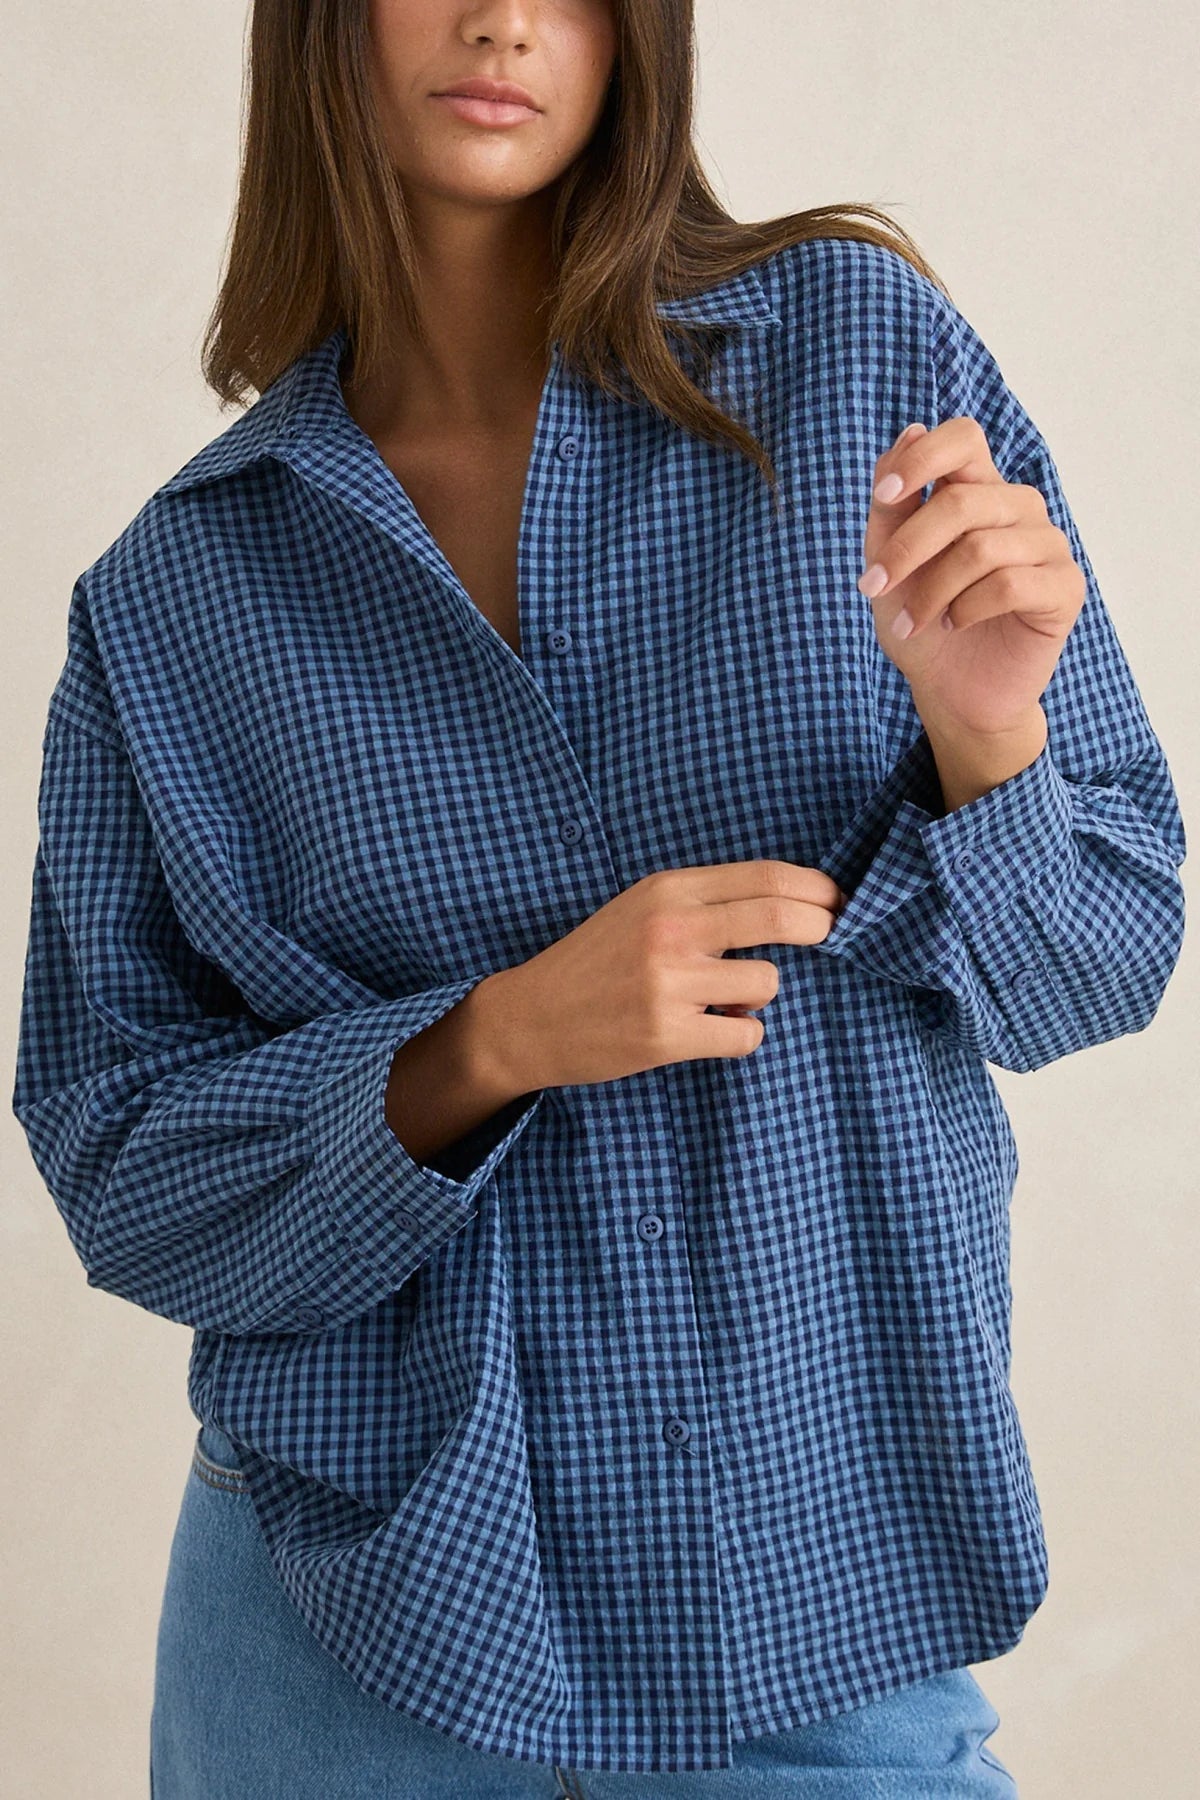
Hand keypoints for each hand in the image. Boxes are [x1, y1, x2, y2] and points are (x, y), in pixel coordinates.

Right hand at [477, 861, 846, 1092]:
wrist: (530, 1017)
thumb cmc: (594, 962)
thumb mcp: (641, 908)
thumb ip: (704, 903)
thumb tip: (789, 907)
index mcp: (667, 888)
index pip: (765, 876)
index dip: (815, 887)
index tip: (836, 899)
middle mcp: (671, 928)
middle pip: (781, 916)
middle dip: (821, 925)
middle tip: (831, 933)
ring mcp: (669, 982)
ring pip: (767, 982)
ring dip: (756, 994)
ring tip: (718, 998)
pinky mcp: (667, 1033)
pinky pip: (746, 1033)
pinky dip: (738, 1034)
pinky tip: (707, 1029)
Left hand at [857, 417, 1086, 736]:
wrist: (951, 691)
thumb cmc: (921, 623)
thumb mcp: (888, 562)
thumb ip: (893, 504)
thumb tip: (911, 431)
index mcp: (978, 490)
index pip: (964, 437)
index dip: (922, 458)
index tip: (882, 497)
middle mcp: (1018, 508)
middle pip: (960, 501)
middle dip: (907, 548)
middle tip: (872, 586)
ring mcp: (1047, 546)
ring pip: (981, 548)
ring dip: (931, 591)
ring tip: (910, 624)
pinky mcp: (1064, 588)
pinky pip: (1010, 584)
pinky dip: (967, 608)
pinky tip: (953, 625)